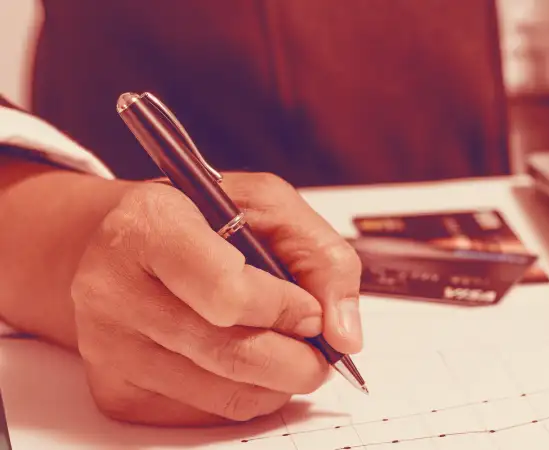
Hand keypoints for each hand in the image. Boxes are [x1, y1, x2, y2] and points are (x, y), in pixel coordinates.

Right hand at [69, 172, 362, 425]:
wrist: (120, 245)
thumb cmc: (201, 220)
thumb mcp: (268, 206)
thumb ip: (321, 256)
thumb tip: (345, 334)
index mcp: (150, 225)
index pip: (227, 291)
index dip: (284, 310)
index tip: (312, 312)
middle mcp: (114, 288)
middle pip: (231, 353)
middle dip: (298, 361)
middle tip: (321, 355)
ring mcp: (109, 347)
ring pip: (225, 394)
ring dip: (279, 384)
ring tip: (290, 355)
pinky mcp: (115, 392)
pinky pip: (205, 415)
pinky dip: (246, 397)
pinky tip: (248, 365)